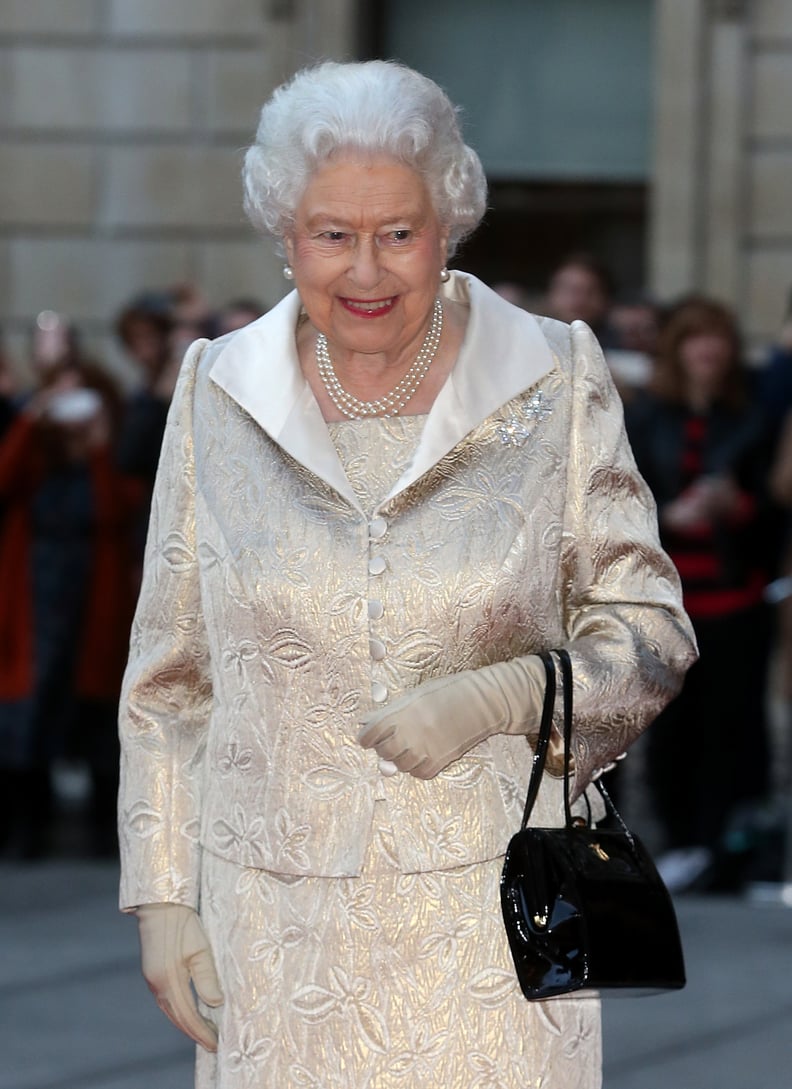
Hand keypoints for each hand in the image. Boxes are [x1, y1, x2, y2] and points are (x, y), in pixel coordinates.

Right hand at [136, 903, 223, 1051]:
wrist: (160, 905)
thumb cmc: (183, 923)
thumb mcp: (200, 948)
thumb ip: (207, 978)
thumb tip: (216, 1004)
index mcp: (169, 980)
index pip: (188, 1016)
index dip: (203, 1032)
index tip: (217, 1044)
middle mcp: (158, 985)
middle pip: (178, 1018)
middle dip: (196, 1032)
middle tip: (214, 1044)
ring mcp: (153, 980)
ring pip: (171, 1011)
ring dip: (187, 1024)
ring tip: (205, 1032)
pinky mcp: (153, 974)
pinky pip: (166, 1001)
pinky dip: (179, 1012)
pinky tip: (189, 1013)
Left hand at [358, 655, 544, 778]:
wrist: (483, 702)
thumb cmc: (450, 692)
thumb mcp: (417, 694)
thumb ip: (392, 710)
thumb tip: (367, 721)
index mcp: (403, 712)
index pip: (370, 733)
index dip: (366, 736)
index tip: (367, 737)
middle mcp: (412, 733)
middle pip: (383, 752)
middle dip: (382, 747)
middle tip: (389, 740)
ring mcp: (426, 749)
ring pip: (399, 765)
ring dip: (399, 758)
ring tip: (407, 746)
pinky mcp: (440, 761)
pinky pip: (418, 773)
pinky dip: (416, 767)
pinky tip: (421, 755)